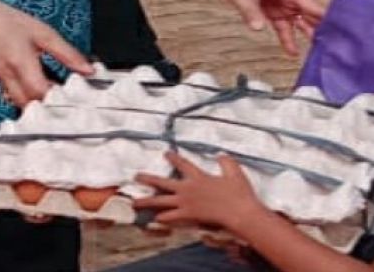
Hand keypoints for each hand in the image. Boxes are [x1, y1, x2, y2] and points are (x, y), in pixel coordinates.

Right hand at [0, 0, 93, 107]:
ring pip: (18, 101)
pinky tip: (33, 80)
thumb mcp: (44, 33)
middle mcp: (7, 75)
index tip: (70, 93)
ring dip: (34, 100)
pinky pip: (10, 93)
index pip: (39, 92)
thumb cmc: (8, 21)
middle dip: (45, 103)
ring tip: (49, 88)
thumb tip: (87, 69)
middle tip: (61, 96)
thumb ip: (66, 53)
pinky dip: (24, 92)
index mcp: (20, 62)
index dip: (55, 97)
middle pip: (28, 103)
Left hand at [135, 152, 265, 231]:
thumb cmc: (238, 193)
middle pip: (163, 183)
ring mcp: (186, 203)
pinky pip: (171, 217)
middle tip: (137, 176)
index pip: (183, 164)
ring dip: (146, 202)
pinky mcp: (188, 216)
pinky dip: (162, 218)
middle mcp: (188, 188)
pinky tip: (155, 219)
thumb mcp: (234, 171)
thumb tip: (220, 154)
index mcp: (198, 177)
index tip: (166, 154)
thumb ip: (225, 161)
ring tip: (134, 203)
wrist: (239, 212)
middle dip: (149, 179)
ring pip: (161, 201)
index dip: (173, 158)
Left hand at [197, 0, 322, 55]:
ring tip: (318, 53)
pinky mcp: (271, 10)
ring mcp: (279, 3)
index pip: (310, 4)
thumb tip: (258, 28)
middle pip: (308, 14)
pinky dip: (288, 37)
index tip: (338, 30)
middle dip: (320, 28)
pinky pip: (283, 25)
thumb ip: (250, 11)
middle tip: (333, 46)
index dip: (324, 16)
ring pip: (298, 21)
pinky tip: (293, 52)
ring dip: (306, 34)